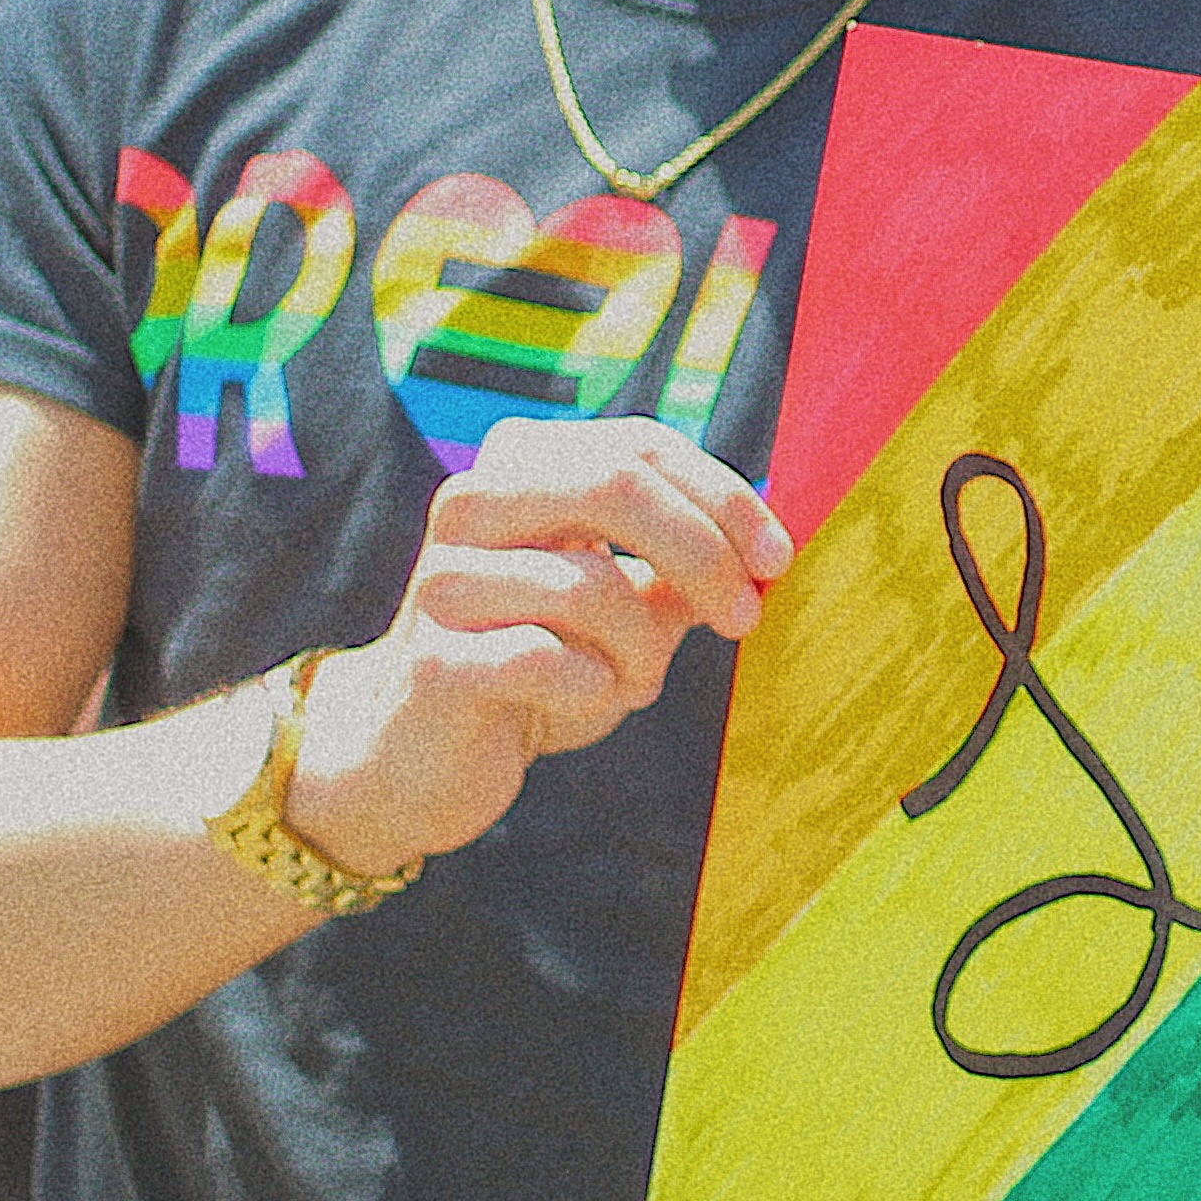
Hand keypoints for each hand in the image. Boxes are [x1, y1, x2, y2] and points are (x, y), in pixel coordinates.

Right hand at [287, 416, 792, 875]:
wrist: (424, 756)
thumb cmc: (537, 668)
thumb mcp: (626, 613)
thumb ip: (685, 574)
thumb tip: (766, 554)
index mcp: (521, 467)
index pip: (640, 445)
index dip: (725, 498)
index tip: (777, 561)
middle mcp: (472, 503)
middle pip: (615, 483)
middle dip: (703, 554)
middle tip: (743, 618)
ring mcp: (442, 578)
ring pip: (590, 584)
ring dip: (643, 649)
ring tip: (634, 682)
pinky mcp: (430, 660)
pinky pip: (547, 661)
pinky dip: (591, 689)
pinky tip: (579, 701)